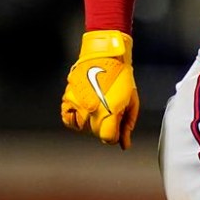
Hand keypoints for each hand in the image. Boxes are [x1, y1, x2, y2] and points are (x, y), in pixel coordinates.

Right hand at [61, 30, 139, 149]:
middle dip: (104, 127)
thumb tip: (124, 144)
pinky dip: (75, 117)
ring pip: (82, 126)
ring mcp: (78, 104)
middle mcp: (91, 110)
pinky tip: (83, 109)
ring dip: (90, 122)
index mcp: (108, 112)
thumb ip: (127, 125)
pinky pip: (68, 117)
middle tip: (110, 112)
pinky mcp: (68, 97)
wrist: (106, 55)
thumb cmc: (121, 76)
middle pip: (95, 133)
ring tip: (98, 107)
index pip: (108, 138)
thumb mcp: (131, 101)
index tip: (116, 128)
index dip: (114, 135)